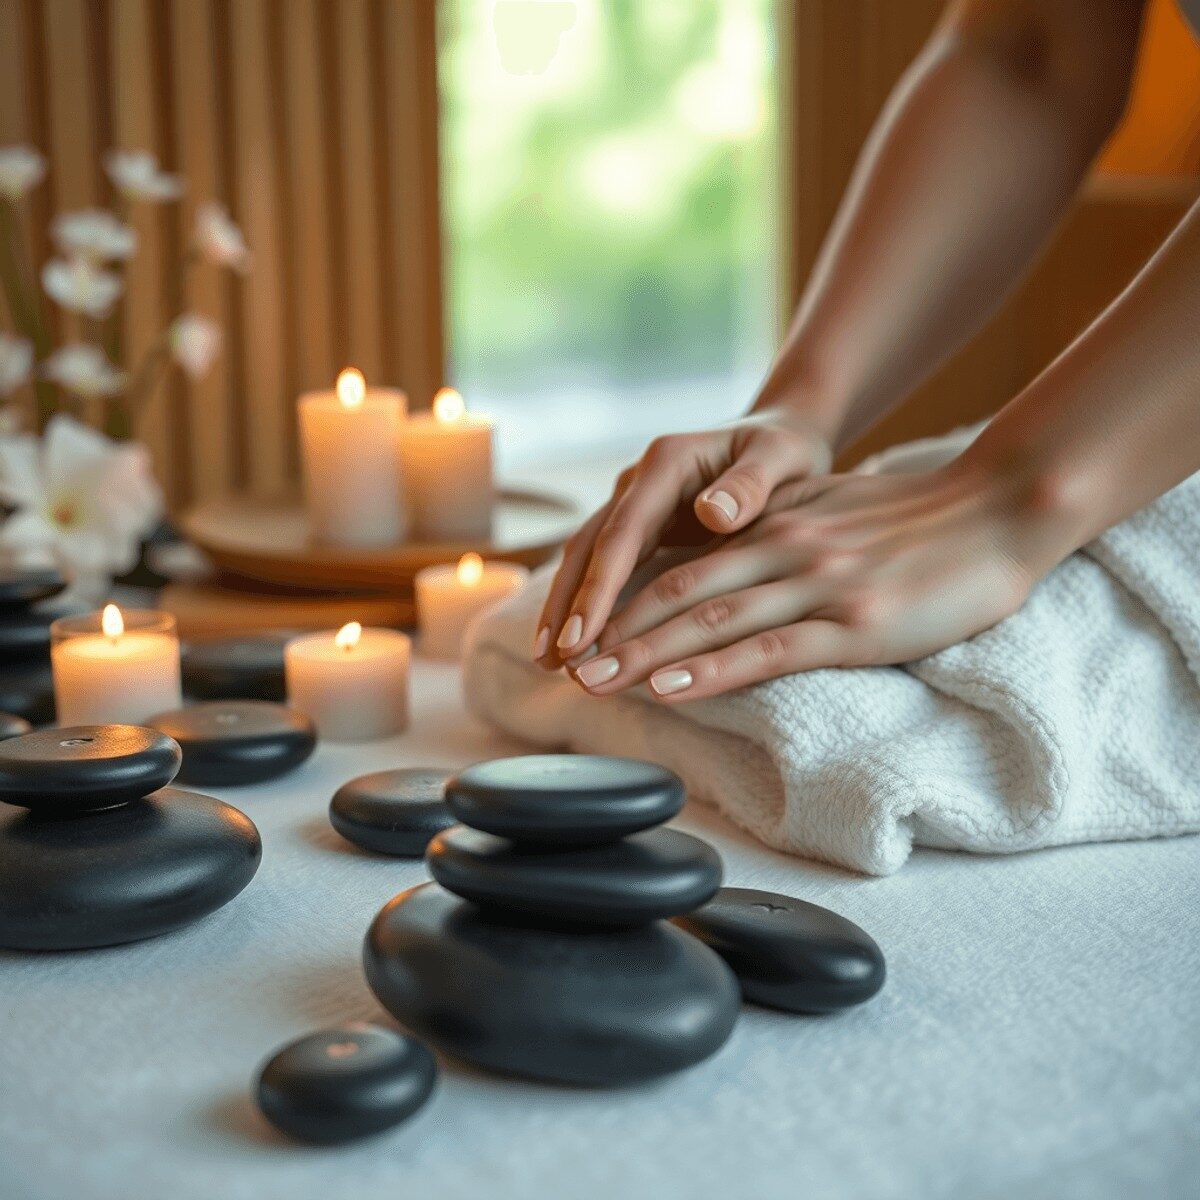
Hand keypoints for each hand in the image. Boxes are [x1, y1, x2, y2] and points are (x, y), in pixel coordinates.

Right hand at [533, 409, 832, 667]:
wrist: (782, 436)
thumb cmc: (786, 451)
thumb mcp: (781, 458)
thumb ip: (750, 484)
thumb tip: (712, 513)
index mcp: (666, 464)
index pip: (622, 532)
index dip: (598, 587)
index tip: (581, 635)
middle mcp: (638, 483)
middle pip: (588, 547)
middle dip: (566, 604)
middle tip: (550, 660)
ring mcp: (633, 506)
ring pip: (586, 560)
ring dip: (564, 609)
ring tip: (548, 664)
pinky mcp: (640, 529)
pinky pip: (605, 569)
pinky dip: (587, 606)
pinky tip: (577, 648)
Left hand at [567, 460, 1062, 701]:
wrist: (1000, 508)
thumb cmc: (921, 520)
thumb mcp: (836, 510)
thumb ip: (782, 528)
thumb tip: (736, 549)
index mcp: (773, 527)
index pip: (680, 563)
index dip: (624, 599)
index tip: (583, 630)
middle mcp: (781, 550)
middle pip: (675, 593)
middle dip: (613, 631)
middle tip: (562, 664)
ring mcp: (816, 586)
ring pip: (708, 621)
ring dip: (642, 654)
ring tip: (591, 681)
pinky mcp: (854, 625)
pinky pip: (767, 649)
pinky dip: (710, 668)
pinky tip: (668, 687)